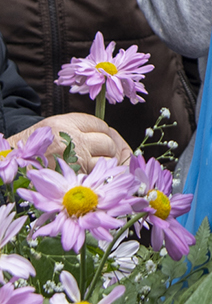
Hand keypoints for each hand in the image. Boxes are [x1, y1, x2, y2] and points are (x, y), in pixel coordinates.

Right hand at [15, 112, 131, 170]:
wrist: (8, 165)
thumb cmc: (31, 151)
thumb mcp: (51, 130)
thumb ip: (76, 130)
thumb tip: (106, 137)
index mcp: (65, 123)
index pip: (101, 126)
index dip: (106, 134)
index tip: (105, 140)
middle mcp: (71, 139)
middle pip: (108, 143)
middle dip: (109, 150)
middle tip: (103, 156)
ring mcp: (73, 161)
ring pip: (107, 161)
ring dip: (107, 166)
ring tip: (97, 168)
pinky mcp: (72, 180)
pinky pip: (97, 177)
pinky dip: (99, 179)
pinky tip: (94, 179)